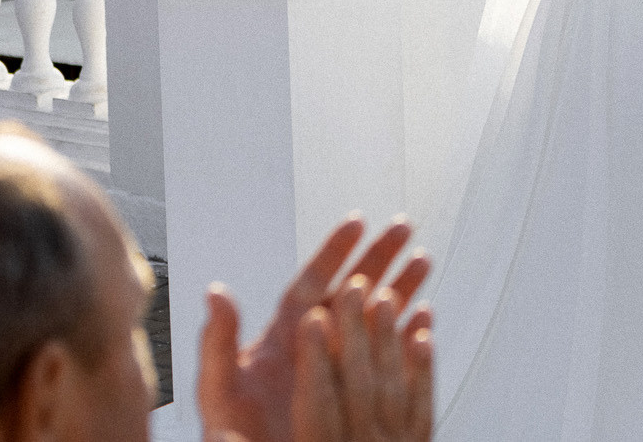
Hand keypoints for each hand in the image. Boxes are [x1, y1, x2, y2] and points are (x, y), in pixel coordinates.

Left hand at [200, 217, 431, 441]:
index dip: (334, 252)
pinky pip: (388, 356)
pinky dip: (407, 334)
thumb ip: (218, 343)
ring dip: (399, 288)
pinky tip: (426, 316)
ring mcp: (337, 368)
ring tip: (424, 261)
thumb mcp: (219, 392)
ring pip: (373, 317)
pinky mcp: (356, 394)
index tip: (357, 222)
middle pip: (351, 290)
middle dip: (378, 256)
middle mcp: (312, 347)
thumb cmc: (233, 439)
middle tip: (404, 227)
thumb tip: (215, 292)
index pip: (312, 283)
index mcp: (281, 340)